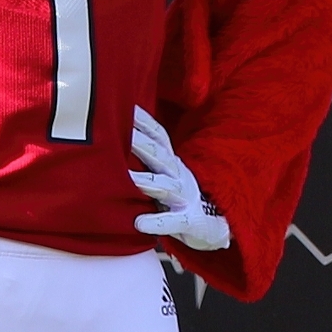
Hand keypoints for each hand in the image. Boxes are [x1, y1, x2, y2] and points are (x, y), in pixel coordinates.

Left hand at [129, 106, 230, 251]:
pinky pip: (172, 222)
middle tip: (115, 132)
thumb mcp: (167, 174)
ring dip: (145, 181)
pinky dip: (156, 222)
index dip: (144, 121)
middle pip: (158, 155)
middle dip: (139, 142)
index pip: (158, 136)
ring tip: (127, 178)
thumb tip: (116, 142)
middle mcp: (177, 175)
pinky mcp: (189, 221)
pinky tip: (139, 223)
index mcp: (171, 162)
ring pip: (164, 186)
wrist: (216, 225)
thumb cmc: (180, 198)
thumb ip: (149, 159)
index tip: (125, 106)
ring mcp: (184, 197)